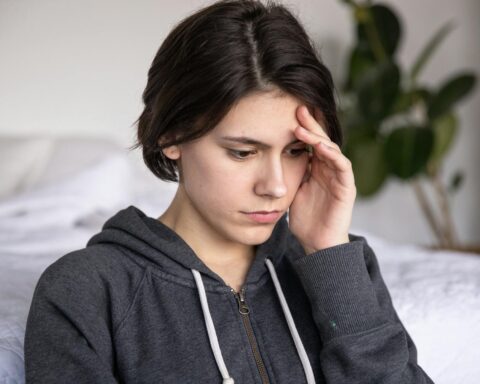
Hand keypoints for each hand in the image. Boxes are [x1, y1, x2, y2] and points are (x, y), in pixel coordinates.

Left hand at [288, 105, 356, 253]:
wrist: (317, 244)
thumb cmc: (304, 219)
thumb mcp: (291, 191)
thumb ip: (288, 174)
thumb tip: (270, 157)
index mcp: (315, 168)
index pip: (309, 143)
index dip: (301, 128)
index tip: (287, 113)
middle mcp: (328, 169)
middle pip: (321, 140)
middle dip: (310, 124)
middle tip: (298, 109)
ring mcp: (339, 177)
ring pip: (331, 149)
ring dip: (318, 137)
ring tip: (302, 126)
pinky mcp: (347, 187)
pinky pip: (342, 166)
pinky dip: (333, 154)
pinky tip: (321, 146)